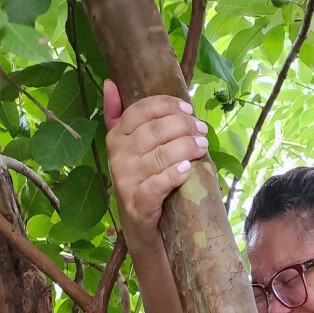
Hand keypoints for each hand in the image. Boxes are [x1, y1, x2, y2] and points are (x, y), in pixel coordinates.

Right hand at [103, 82, 208, 236]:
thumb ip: (118, 117)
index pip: (141, 110)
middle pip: (154, 131)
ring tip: (202, 145)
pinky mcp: (138, 205)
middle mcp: (118, 157)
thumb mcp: (127, 150)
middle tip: (202, 130)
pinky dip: (174, 175)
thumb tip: (111, 82)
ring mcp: (126, 182)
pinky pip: (158, 185)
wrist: (140, 229)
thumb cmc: (140, 183)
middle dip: (183, 126)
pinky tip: (188, 168)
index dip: (167, 106)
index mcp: (115, 138)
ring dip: (186, 147)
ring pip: (160, 156)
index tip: (189, 109)